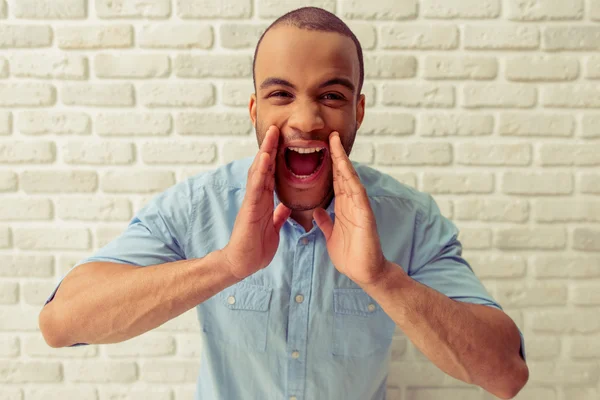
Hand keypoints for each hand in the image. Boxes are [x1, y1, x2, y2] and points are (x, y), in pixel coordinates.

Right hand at [222, 125, 291, 279]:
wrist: (243, 263)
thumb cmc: (256, 247)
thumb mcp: (273, 228)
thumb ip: (278, 215)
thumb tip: (285, 207)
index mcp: (264, 200)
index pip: (271, 174)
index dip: (277, 157)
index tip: (284, 141)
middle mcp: (257, 197)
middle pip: (264, 167)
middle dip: (270, 147)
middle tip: (277, 128)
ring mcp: (252, 201)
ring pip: (259, 171)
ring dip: (265, 152)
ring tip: (272, 134)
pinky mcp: (250, 208)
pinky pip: (256, 186)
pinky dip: (260, 171)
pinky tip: (265, 158)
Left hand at [313, 132, 388, 285]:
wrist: (365, 272)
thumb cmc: (350, 255)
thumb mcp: (331, 235)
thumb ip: (326, 222)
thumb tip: (316, 211)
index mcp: (343, 206)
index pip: (335, 180)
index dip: (329, 163)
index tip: (322, 147)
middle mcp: (352, 203)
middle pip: (343, 174)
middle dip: (337, 154)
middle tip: (330, 134)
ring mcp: (360, 207)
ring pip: (350, 179)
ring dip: (343, 161)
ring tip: (336, 143)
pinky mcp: (365, 215)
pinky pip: (357, 193)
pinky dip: (351, 179)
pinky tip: (345, 168)